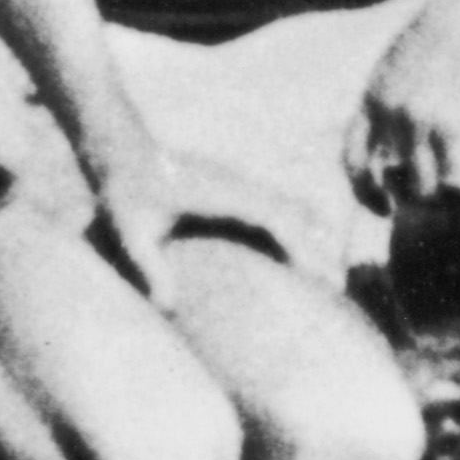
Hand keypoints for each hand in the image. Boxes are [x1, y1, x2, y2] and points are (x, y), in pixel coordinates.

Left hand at [86, 137, 326, 302]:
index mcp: (221, 193)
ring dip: (313, 240)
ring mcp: (240, 187)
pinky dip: (298, 232)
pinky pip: (277, 211)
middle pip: (294, 214)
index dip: (301, 246)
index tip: (320, 277)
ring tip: (330, 283)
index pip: (274, 218)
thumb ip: (147, 266)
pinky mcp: (236, 192)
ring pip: (291, 209)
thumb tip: (167, 307)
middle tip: (338, 293)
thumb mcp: (129, 232)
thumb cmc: (124, 193)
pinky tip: (303, 262)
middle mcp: (238, 186)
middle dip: (319, 249)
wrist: (121, 152)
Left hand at [355, 0, 459, 213]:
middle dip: (415, 200)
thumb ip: (395, 96)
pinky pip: (454, 180)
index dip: (364, 192)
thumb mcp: (405, 58)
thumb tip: (399, 142)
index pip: (351, 158)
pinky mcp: (452, 122)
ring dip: (447, 199)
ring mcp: (418, 117)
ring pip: (422, 188)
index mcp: (372, 94)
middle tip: (441, 199)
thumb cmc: (452, 31)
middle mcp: (388, 110)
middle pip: (389, 181)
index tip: (384, 210)